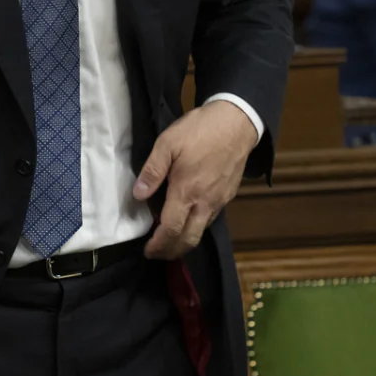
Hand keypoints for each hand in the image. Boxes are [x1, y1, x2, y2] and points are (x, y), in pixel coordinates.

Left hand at [133, 100, 257, 259]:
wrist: (236, 122)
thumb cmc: (200, 130)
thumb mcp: (168, 143)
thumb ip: (152, 171)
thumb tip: (138, 195)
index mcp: (187, 191)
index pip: (171, 229)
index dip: (158, 245)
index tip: (147, 251)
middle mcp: (205, 202)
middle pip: (189, 240)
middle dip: (171, 252)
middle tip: (156, 253)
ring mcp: (219, 201)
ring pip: (201, 231)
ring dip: (184, 241)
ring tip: (168, 238)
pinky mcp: (228, 196)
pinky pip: (210, 219)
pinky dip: (196, 227)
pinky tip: (187, 218)